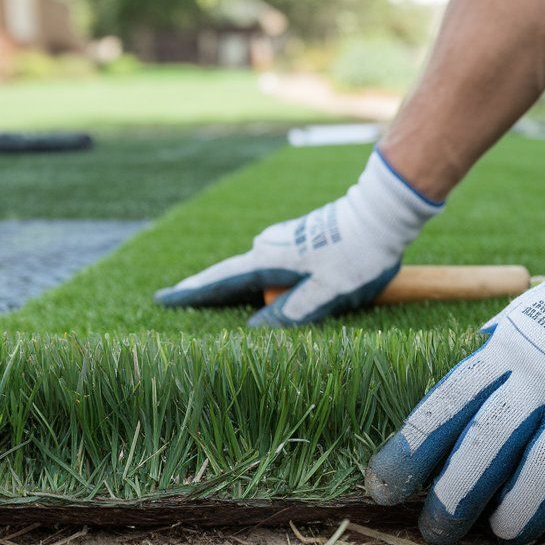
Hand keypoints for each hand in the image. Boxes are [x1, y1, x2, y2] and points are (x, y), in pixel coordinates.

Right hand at [155, 148, 441, 325]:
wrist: (383, 214)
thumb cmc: (358, 255)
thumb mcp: (327, 293)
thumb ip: (292, 313)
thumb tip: (256, 330)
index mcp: (270, 259)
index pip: (221, 280)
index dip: (191, 293)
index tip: (161, 299)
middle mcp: (271, 246)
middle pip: (233, 278)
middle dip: (211, 295)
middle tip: (176, 307)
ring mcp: (285, 241)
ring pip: (256, 274)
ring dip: (242, 291)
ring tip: (218, 308)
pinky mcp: (301, 241)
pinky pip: (274, 268)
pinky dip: (264, 282)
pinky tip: (266, 296)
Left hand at [365, 168, 544, 544]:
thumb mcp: (529, 315)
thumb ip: (496, 356)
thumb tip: (457, 402)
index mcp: (511, 349)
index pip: (447, 405)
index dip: (409, 451)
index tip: (383, 487)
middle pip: (486, 445)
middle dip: (455, 496)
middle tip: (437, 531)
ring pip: (543, 473)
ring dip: (518, 512)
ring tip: (505, 534)